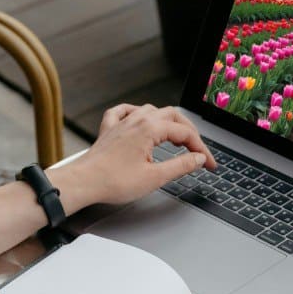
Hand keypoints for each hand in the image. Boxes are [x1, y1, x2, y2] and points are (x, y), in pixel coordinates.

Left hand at [60, 104, 216, 209]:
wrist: (83, 182)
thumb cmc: (113, 181)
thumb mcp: (155, 178)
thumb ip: (181, 165)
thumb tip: (198, 159)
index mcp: (150, 129)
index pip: (185, 133)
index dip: (201, 149)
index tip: (208, 163)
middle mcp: (136, 120)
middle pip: (172, 115)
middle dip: (189, 132)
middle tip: (197, 150)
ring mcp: (121, 123)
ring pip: (150, 110)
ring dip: (166, 121)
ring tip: (175, 135)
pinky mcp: (109, 130)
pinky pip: (123, 111)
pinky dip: (135, 112)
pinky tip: (138, 117)